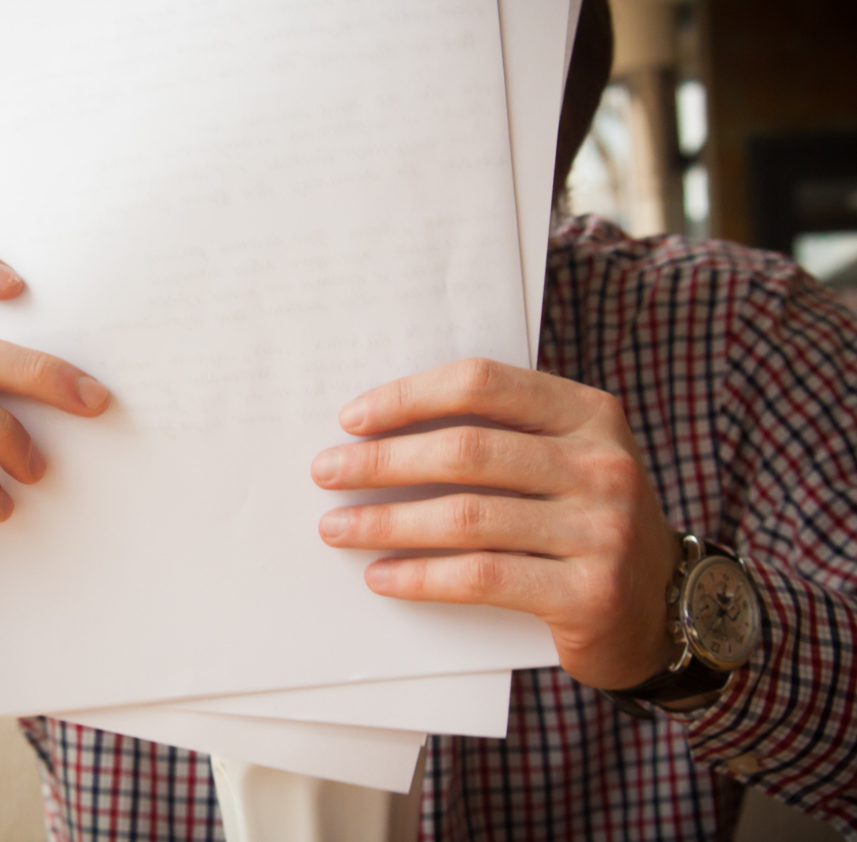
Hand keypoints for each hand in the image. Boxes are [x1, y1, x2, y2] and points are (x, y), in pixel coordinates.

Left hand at [311, 358, 679, 689]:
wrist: (666, 608)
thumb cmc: (586, 521)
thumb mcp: (565, 461)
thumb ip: (500, 436)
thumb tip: (381, 431)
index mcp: (589, 414)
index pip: (483, 383)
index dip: (410, 397)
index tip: (352, 419)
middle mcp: (603, 465)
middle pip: (466, 451)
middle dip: (382, 462)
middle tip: (326, 473)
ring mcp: (602, 530)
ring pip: (466, 517)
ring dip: (387, 522)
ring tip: (336, 528)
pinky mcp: (588, 593)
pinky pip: (482, 577)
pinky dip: (421, 576)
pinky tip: (381, 575)